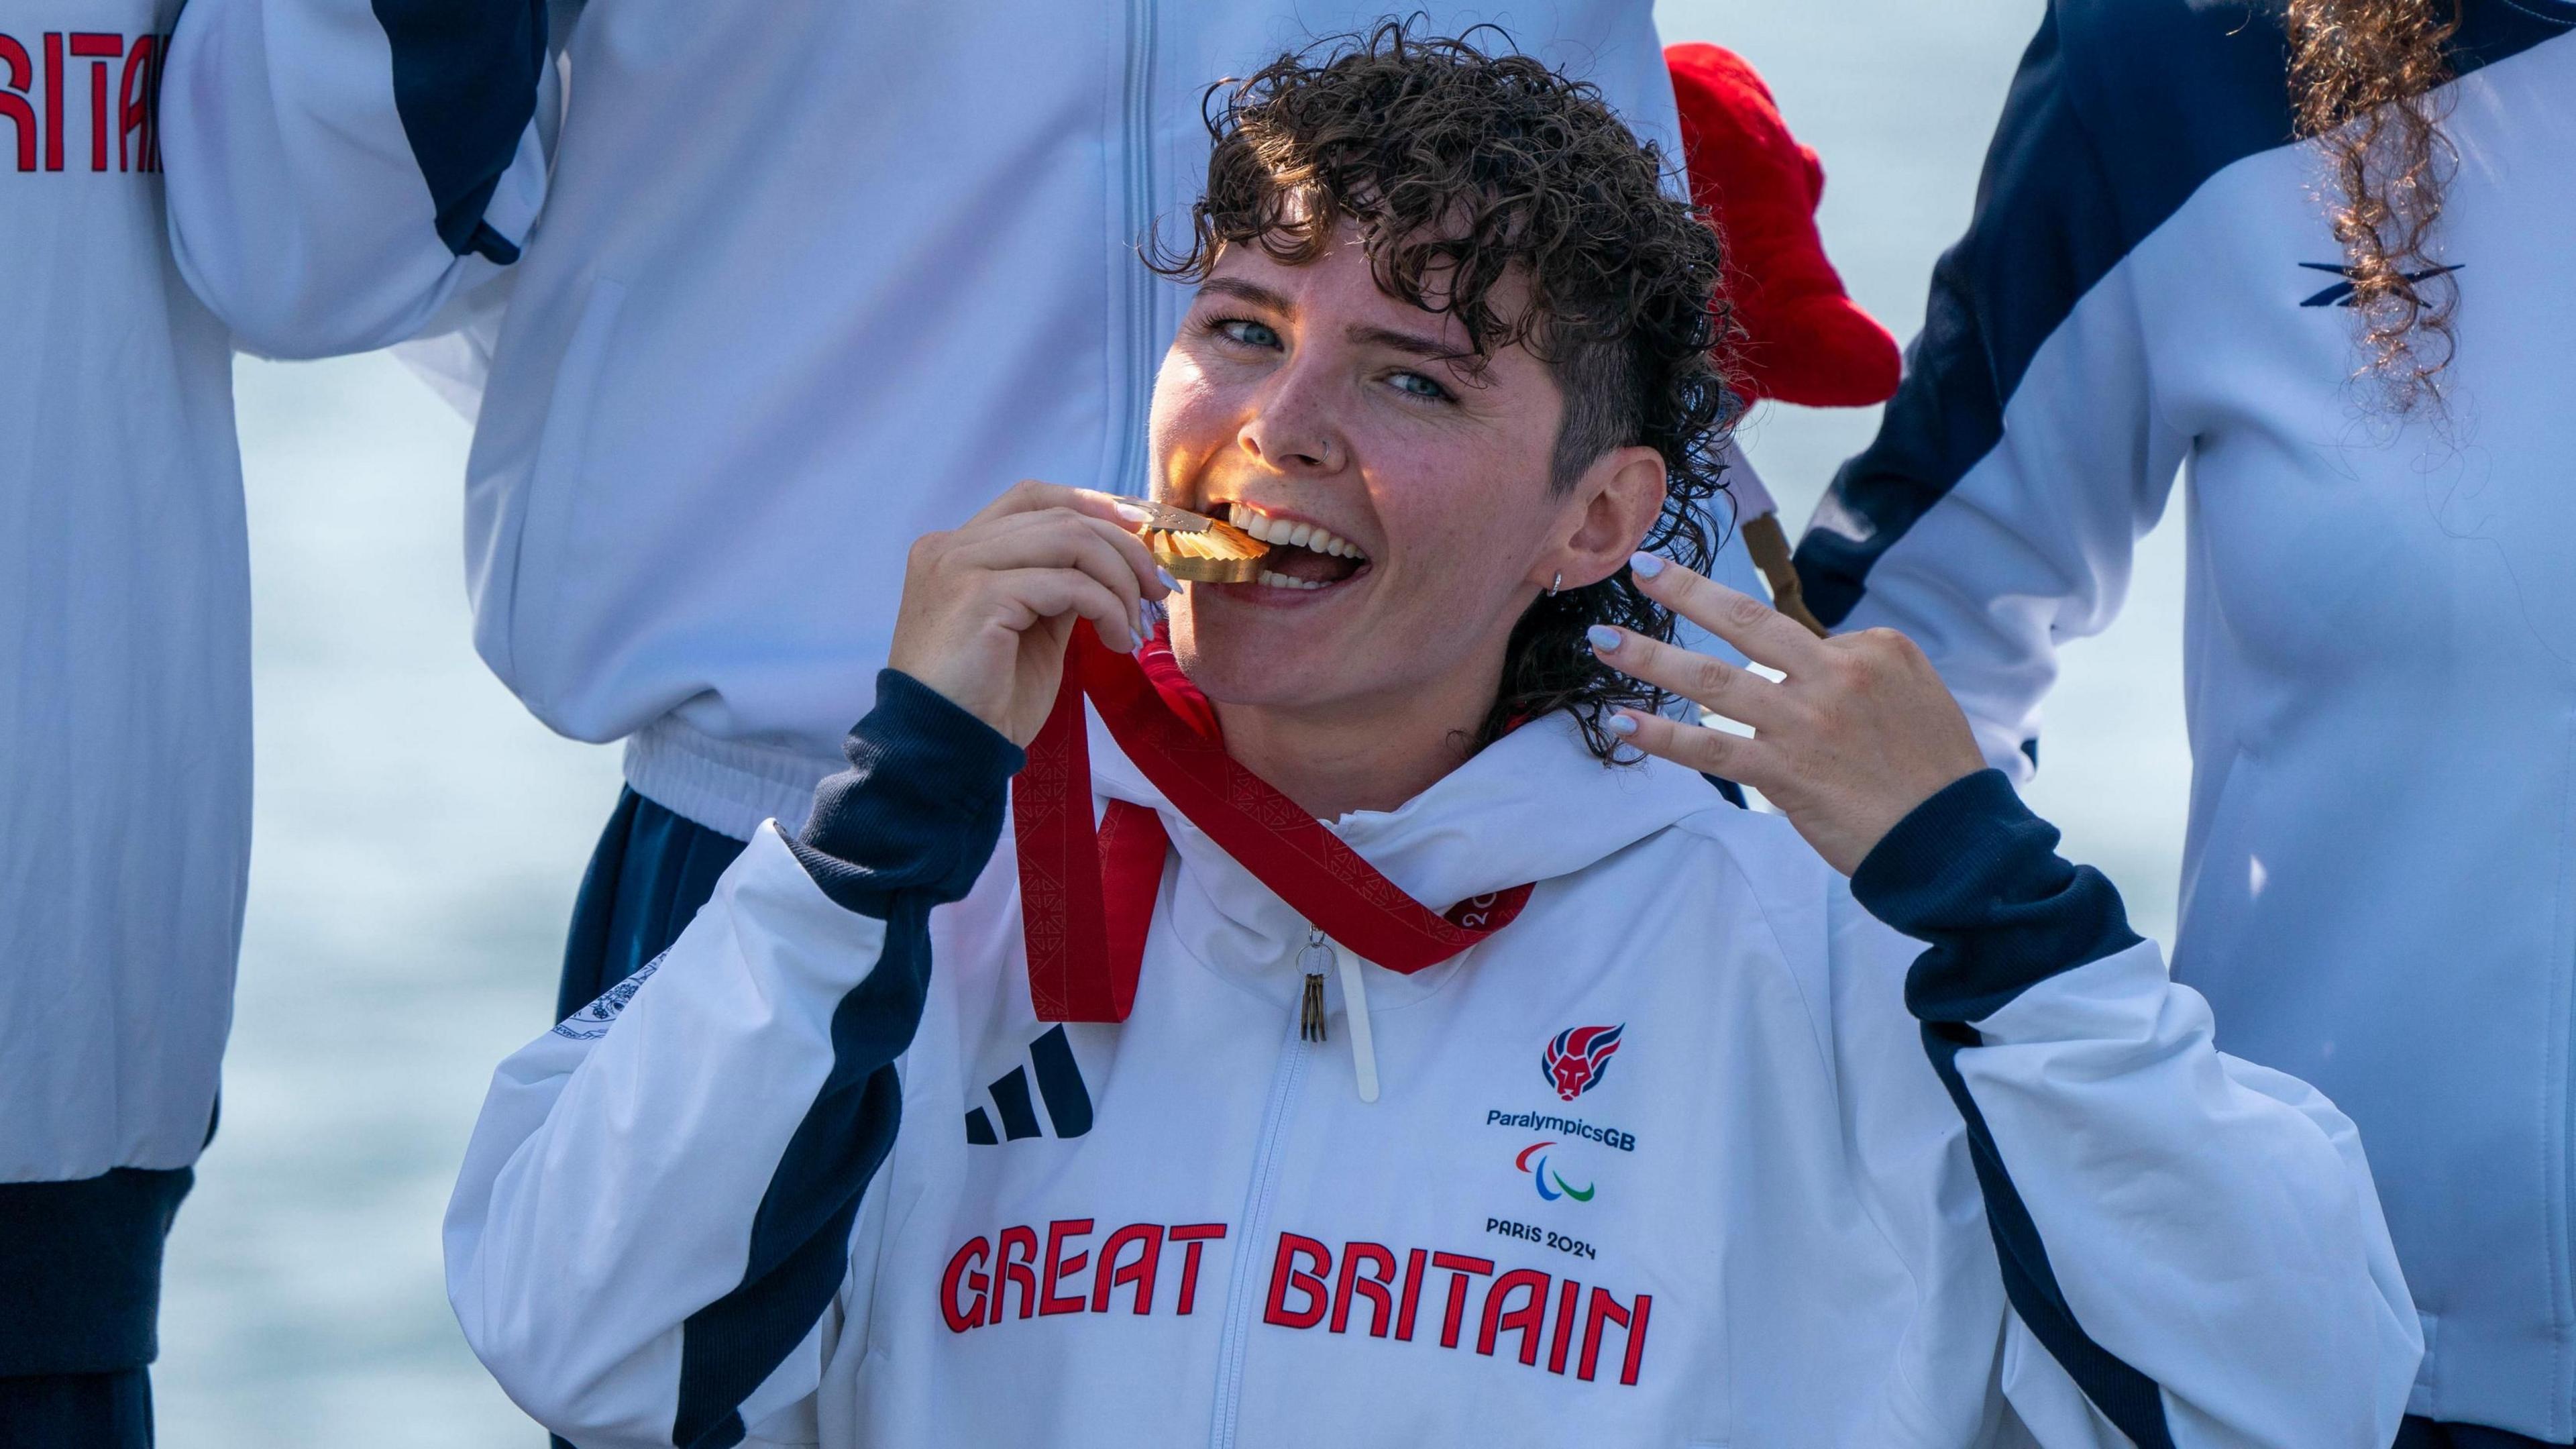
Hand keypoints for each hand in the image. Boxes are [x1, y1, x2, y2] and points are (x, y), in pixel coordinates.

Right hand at [887, 481, 1171, 746]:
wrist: (944, 751)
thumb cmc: (985, 701)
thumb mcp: (1031, 630)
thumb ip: (1056, 588)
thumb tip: (1112, 564)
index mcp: (955, 549)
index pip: (1032, 497)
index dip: (1092, 503)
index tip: (1138, 529)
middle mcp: (951, 547)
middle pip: (1059, 514)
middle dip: (1121, 546)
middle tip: (1155, 588)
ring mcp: (960, 567)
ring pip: (1069, 538)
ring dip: (1118, 579)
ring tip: (1134, 625)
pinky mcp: (980, 596)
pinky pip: (1069, 584)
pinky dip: (1107, 607)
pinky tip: (1117, 640)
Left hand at [1587, 552, 1985, 874]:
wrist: (1952, 840)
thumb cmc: (1935, 775)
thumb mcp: (1915, 695)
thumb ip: (1857, 671)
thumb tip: (1809, 664)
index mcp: (1873, 648)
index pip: (1802, 635)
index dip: (1774, 652)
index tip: (1767, 669)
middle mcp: (1836, 673)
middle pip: (1746, 622)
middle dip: (1687, 591)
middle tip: (1643, 566)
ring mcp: (1805, 721)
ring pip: (1713, 680)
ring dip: (1651, 657)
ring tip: (1604, 640)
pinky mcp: (1785, 772)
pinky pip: (1709, 749)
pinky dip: (1660, 735)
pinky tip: (1622, 721)